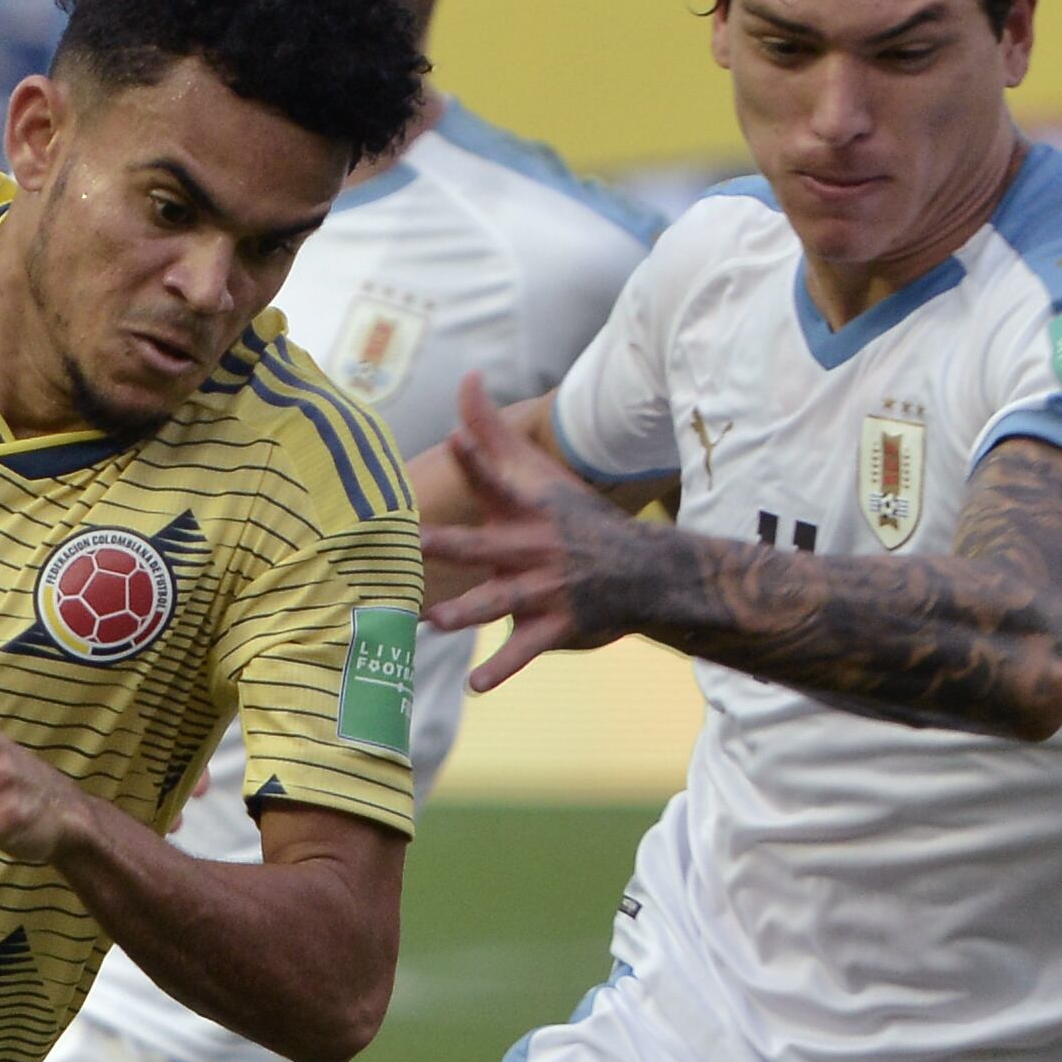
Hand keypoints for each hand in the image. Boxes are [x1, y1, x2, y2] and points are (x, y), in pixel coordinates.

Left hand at [420, 371, 655, 693]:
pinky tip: (475, 686)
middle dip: (451, 545)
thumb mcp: (540, 471)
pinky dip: (502, 668)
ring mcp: (545, 588)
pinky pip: (525, 649)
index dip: (478, 459)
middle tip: (416, 545)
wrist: (645, 571)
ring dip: (469, 611)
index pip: (497, 477)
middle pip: (485, 545)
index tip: (456, 439)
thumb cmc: (576, 517)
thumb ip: (494, 429)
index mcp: (525, 507)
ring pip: (501, 601)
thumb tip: (466, 376)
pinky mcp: (556, 624)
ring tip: (437, 621)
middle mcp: (532, 546)